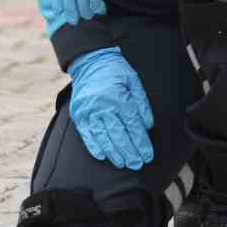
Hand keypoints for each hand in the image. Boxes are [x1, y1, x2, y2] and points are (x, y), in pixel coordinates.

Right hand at [67, 47, 154, 170]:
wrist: (91, 62)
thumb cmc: (116, 71)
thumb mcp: (134, 81)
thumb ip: (142, 103)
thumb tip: (148, 125)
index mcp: (119, 97)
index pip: (133, 125)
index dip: (141, 142)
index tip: (147, 154)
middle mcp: (103, 106)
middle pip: (119, 134)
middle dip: (129, 151)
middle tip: (137, 164)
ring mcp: (89, 111)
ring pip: (103, 137)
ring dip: (114, 153)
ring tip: (123, 163)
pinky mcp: (79, 115)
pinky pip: (86, 134)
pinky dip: (94, 146)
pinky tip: (102, 156)